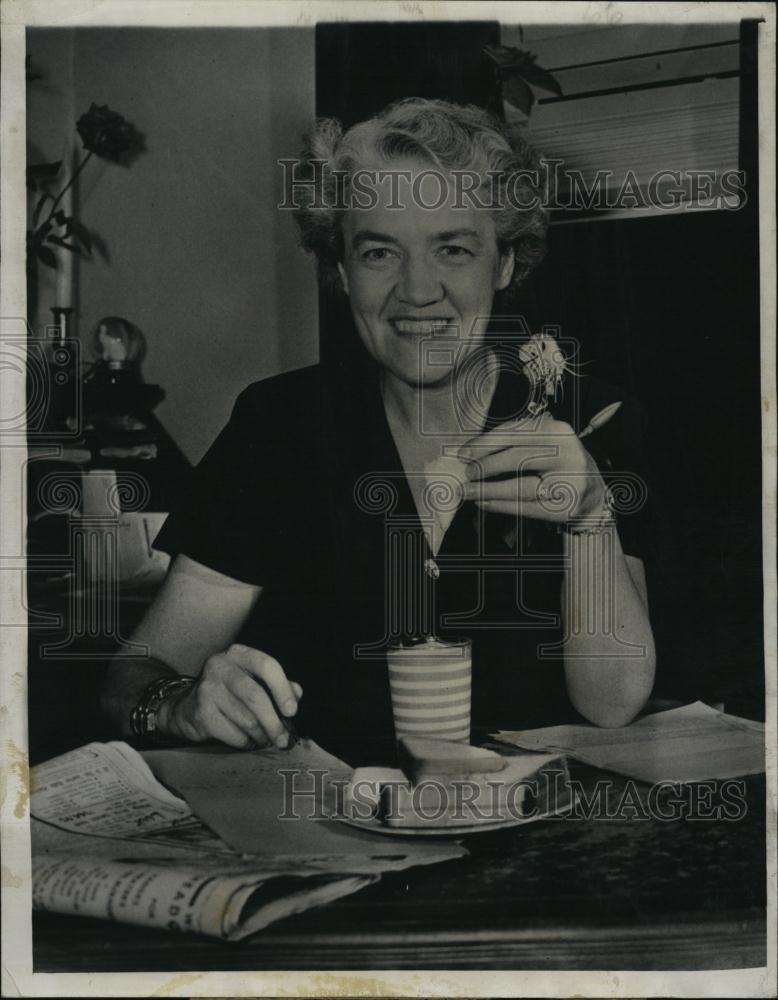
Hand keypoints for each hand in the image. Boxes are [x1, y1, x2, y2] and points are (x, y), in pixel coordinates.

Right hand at [158, 644, 302, 748]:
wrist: (186, 708)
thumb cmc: (227, 693)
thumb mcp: (251, 680)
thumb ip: (276, 684)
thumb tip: (297, 694)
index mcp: (237, 654)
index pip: (267, 665)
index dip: (283, 689)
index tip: (292, 711)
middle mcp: (220, 666)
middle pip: (256, 696)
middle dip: (274, 722)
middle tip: (283, 739)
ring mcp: (207, 689)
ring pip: (246, 719)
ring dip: (262, 735)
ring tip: (266, 740)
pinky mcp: (201, 712)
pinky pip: (233, 734)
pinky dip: (246, 742)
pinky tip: (248, 742)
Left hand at [460, 411, 606, 522]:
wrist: (592, 494)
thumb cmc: (559, 465)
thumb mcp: (543, 445)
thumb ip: (513, 443)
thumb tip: (472, 452)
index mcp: (557, 431)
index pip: (515, 433)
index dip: (485, 443)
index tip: (463, 453)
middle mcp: (567, 453)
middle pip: (517, 458)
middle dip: (485, 466)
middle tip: (466, 474)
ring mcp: (569, 481)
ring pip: (520, 486)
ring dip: (488, 489)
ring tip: (468, 491)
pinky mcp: (565, 507)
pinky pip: (526, 507)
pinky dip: (500, 505)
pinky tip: (483, 503)